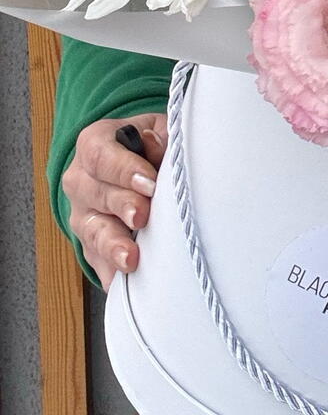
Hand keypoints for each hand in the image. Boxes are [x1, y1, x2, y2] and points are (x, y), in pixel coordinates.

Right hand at [62, 114, 166, 289]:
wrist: (139, 161)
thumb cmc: (154, 142)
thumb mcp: (159, 129)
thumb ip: (158, 137)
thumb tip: (152, 144)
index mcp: (94, 144)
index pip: (100, 154)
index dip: (124, 169)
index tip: (149, 182)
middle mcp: (81, 180)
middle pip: (95, 193)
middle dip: (121, 206)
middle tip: (142, 216)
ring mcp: (84, 214)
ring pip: (93, 231)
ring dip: (112, 245)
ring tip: (131, 258)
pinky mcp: (91, 243)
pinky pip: (97, 260)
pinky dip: (111, 273)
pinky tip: (124, 284)